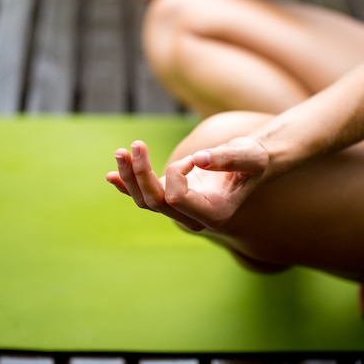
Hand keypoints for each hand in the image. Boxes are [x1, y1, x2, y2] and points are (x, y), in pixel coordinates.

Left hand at [106, 136, 268, 231]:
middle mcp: (194, 219)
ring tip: (120, 152)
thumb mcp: (249, 155)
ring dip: (130, 176)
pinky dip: (127, 186)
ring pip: (145, 200)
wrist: (250, 164)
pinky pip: (144, 197)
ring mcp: (181, 211)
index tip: (194, 158)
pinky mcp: (171, 199)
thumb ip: (228, 158)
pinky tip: (110, 176)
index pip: (176, 199)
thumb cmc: (252, 159)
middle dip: (141, 173)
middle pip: (155, 202)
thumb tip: (199, 159)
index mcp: (214, 213)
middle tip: (136, 144)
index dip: (176, 173)